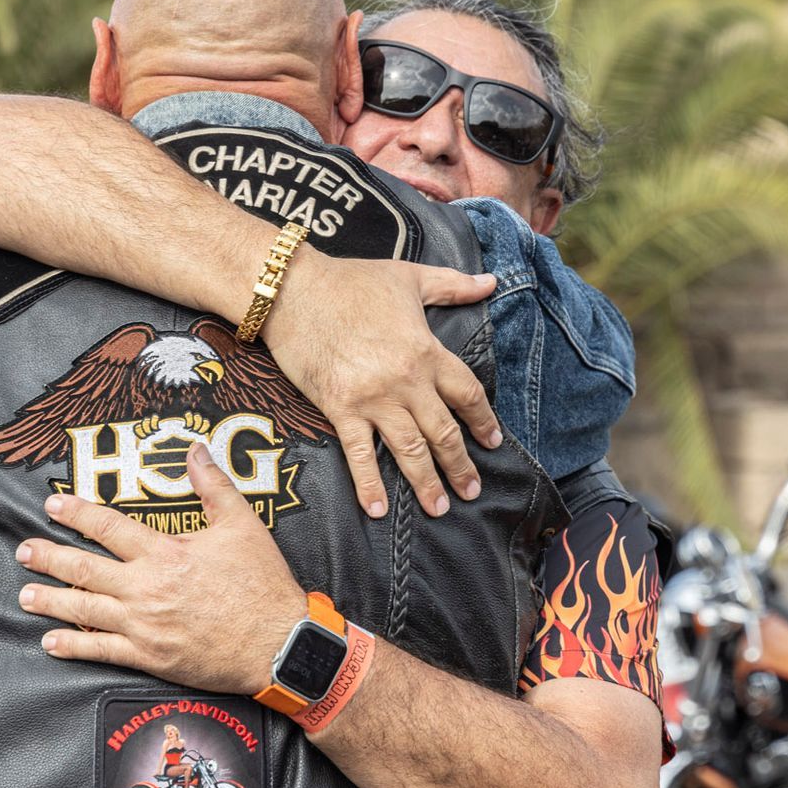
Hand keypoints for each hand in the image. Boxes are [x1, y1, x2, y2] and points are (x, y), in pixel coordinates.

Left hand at [17, 443, 305, 695]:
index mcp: (165, 553)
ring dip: (51, 600)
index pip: (108, 527)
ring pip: (85, 610)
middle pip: (85, 569)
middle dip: (49, 558)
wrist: (279, 644)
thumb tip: (196, 448)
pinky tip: (51, 642)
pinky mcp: (150, 656)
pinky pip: (102, 650)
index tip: (53, 506)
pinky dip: (73, 646)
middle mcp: (146, 588)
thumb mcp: (243, 526)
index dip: (77, 514)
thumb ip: (214, 486)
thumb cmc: (262, 585)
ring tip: (25, 594)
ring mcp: (144, 625)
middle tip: (23, 551)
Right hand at [261, 250, 501, 520]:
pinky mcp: (340, 408)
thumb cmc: (351, 281)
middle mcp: (406, 381)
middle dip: (460, 466)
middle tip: (471, 492)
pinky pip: (360, 454)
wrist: (295, 290)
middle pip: (443, 432)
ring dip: (426, 483)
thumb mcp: (409, 277)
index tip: (492, 442)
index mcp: (427, 351)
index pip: (466, 394)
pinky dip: (369, 484)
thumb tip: (490, 281)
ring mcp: (374, 399)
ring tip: (438, 508)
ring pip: (410, 450)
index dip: (483, 421)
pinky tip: (376, 510)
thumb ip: (453, 284)